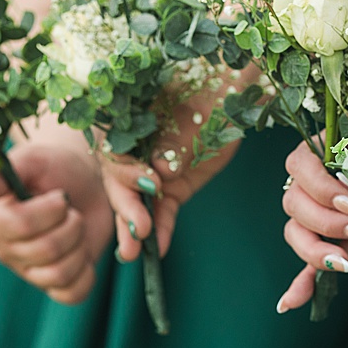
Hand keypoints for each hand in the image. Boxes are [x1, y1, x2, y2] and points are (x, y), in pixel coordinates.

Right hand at [0, 141, 111, 303]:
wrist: (84, 183)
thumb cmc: (55, 169)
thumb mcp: (33, 159)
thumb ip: (6, 170)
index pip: (21, 225)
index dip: (51, 211)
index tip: (61, 197)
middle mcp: (7, 249)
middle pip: (46, 250)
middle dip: (72, 226)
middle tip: (73, 212)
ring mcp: (30, 271)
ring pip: (58, 274)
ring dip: (80, 248)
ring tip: (78, 230)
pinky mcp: (55, 284)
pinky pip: (71, 295)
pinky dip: (86, 276)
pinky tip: (85, 254)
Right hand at [103, 96, 240, 262]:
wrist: (233, 96)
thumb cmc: (210, 93)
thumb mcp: (194, 112)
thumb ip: (174, 140)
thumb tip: (160, 169)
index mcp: (126, 123)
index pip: (114, 152)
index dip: (127, 172)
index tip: (150, 182)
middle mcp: (132, 150)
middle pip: (119, 182)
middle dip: (127, 208)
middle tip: (137, 230)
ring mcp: (151, 171)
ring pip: (137, 202)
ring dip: (135, 227)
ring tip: (134, 254)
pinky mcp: (172, 188)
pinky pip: (163, 211)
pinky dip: (161, 229)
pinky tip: (159, 249)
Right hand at [276, 139, 347, 311]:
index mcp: (318, 153)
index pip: (300, 168)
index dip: (324, 191)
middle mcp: (308, 183)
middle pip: (295, 206)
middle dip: (329, 223)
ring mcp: (314, 214)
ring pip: (296, 234)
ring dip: (318, 251)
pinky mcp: (328, 241)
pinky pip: (307, 263)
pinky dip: (301, 283)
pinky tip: (290, 303)